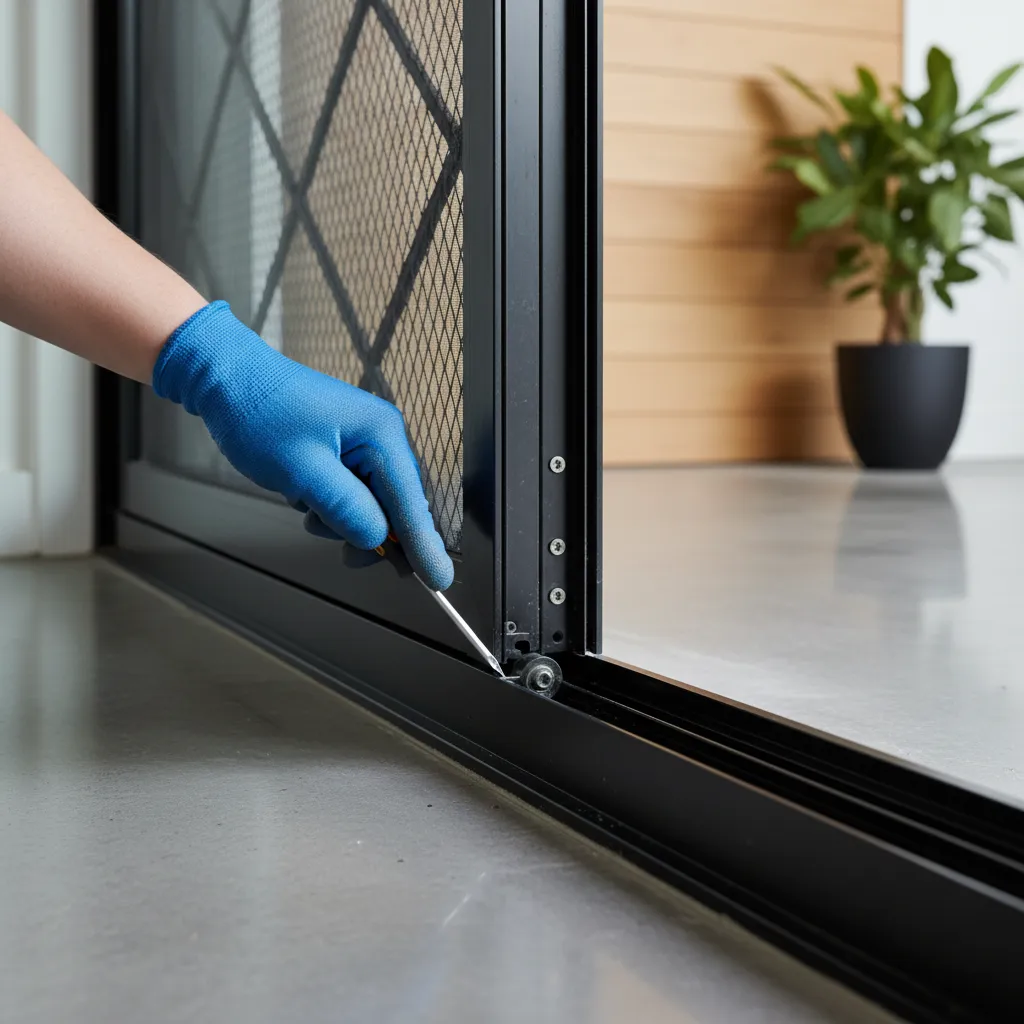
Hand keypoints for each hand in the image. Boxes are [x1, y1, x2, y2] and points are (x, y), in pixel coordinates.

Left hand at [153, 301, 453, 590]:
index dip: (424, 546)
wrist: (225, 377)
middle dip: (367, 531)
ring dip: (339, 518)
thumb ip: (346, 508)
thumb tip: (377, 539)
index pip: (411, 503)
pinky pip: (352, 493)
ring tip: (303, 502)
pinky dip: (329, 505)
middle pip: (395, 507)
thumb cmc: (260, 413)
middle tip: (340, 551)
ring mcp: (364, 444)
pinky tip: (302, 493)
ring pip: (370, 505)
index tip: (440, 582)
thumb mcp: (302, 470)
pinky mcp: (345, 451)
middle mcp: (382, 438)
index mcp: (381, 435)